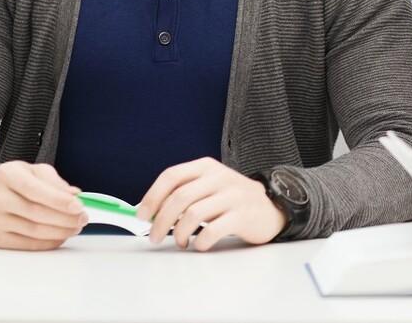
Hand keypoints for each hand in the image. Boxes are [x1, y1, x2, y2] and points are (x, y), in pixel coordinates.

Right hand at [0, 161, 86, 250]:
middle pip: (35, 213)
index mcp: (8, 175)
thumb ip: (55, 182)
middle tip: (83, 218)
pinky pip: (26, 244)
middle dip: (64, 218)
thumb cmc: (17, 181)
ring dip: (60, 231)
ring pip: (33, 231)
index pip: (35, 190)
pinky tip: (61, 236)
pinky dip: (48, 242)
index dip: (59, 200)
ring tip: (75, 227)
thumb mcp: (35, 171)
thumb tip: (74, 195)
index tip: (79, 206)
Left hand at [137, 157, 286, 250]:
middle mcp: (219, 177)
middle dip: (160, 221)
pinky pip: (212, 231)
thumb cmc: (231, 200)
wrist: (269, 208)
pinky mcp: (242, 215)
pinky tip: (200, 245)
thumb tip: (149, 212)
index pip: (171, 176)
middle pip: (179, 197)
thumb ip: (184, 193)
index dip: (152, 196)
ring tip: (181, 242)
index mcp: (206, 166)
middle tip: (154, 236)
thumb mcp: (209, 186)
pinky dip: (200, 242)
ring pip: (193, 215)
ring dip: (179, 234)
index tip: (142, 215)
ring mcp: (233, 195)